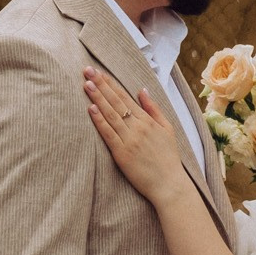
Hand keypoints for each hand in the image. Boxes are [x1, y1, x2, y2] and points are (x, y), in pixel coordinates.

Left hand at [84, 68, 190, 203]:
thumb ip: (153, 109)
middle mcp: (138, 127)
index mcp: (147, 120)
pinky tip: (91, 108)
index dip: (111, 84)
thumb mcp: (167, 128)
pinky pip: (108, 133)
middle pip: (116, 102)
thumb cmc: (168, 157)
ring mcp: (129, 140)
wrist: (169, 184)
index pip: (125, 97)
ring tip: (86, 84)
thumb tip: (142, 90)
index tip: (100, 73)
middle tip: (87, 71)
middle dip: (101, 85)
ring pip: (110, 115)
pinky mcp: (121, 154)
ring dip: (97, 98)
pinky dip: (99, 120)